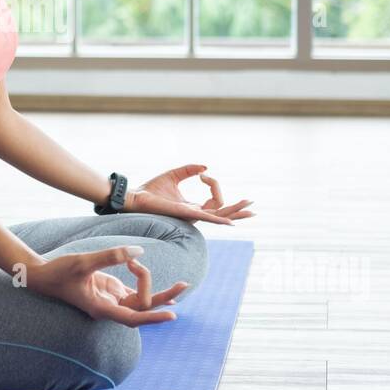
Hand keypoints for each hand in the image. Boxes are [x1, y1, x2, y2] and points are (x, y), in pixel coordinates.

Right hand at [27, 246, 187, 325]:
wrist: (42, 276)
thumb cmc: (59, 272)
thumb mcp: (84, 262)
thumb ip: (111, 256)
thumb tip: (138, 252)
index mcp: (101, 307)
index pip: (132, 317)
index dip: (152, 317)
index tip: (171, 315)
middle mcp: (108, 307)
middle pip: (141, 308)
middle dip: (162, 298)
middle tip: (184, 284)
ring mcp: (110, 300)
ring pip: (140, 301)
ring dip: (156, 291)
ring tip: (181, 284)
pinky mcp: (109, 291)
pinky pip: (134, 295)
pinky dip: (148, 289)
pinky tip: (167, 295)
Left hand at [123, 163, 254, 226]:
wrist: (136, 196)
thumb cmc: (152, 189)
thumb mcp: (174, 174)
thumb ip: (189, 170)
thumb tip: (205, 167)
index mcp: (193, 207)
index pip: (215, 198)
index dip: (214, 184)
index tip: (202, 174)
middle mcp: (195, 214)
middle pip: (222, 213)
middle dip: (238, 210)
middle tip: (253, 206)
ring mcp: (192, 215)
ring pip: (219, 216)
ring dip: (235, 212)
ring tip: (250, 208)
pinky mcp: (186, 214)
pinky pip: (207, 217)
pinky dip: (219, 219)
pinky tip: (230, 221)